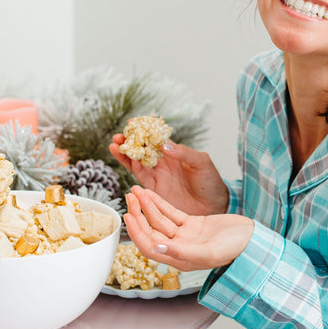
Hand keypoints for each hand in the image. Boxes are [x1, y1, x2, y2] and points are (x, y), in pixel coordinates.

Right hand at [110, 137, 228, 215]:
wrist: (213, 206)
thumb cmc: (211, 182)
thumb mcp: (202, 163)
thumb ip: (184, 153)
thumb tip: (164, 145)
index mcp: (175, 153)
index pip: (156, 138)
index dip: (144, 130)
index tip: (133, 122)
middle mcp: (163, 163)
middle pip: (142, 149)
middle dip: (129, 142)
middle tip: (118, 136)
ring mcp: (158, 176)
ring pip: (137, 162)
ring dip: (125, 154)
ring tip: (114, 145)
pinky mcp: (155, 190)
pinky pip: (140, 177)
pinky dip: (131, 168)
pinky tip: (124, 159)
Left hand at [124, 187, 253, 272]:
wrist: (254, 239)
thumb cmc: (236, 249)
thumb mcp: (209, 252)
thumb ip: (181, 252)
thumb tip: (156, 247)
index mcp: (179, 259)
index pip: (149, 246)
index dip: (136, 232)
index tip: (128, 215)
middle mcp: (179, 248)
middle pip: (151, 231)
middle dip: (138, 214)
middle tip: (129, 196)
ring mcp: (185, 236)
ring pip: (160, 220)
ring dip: (147, 205)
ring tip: (136, 189)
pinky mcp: (193, 224)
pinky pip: (172, 213)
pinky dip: (161, 203)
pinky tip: (150, 193)